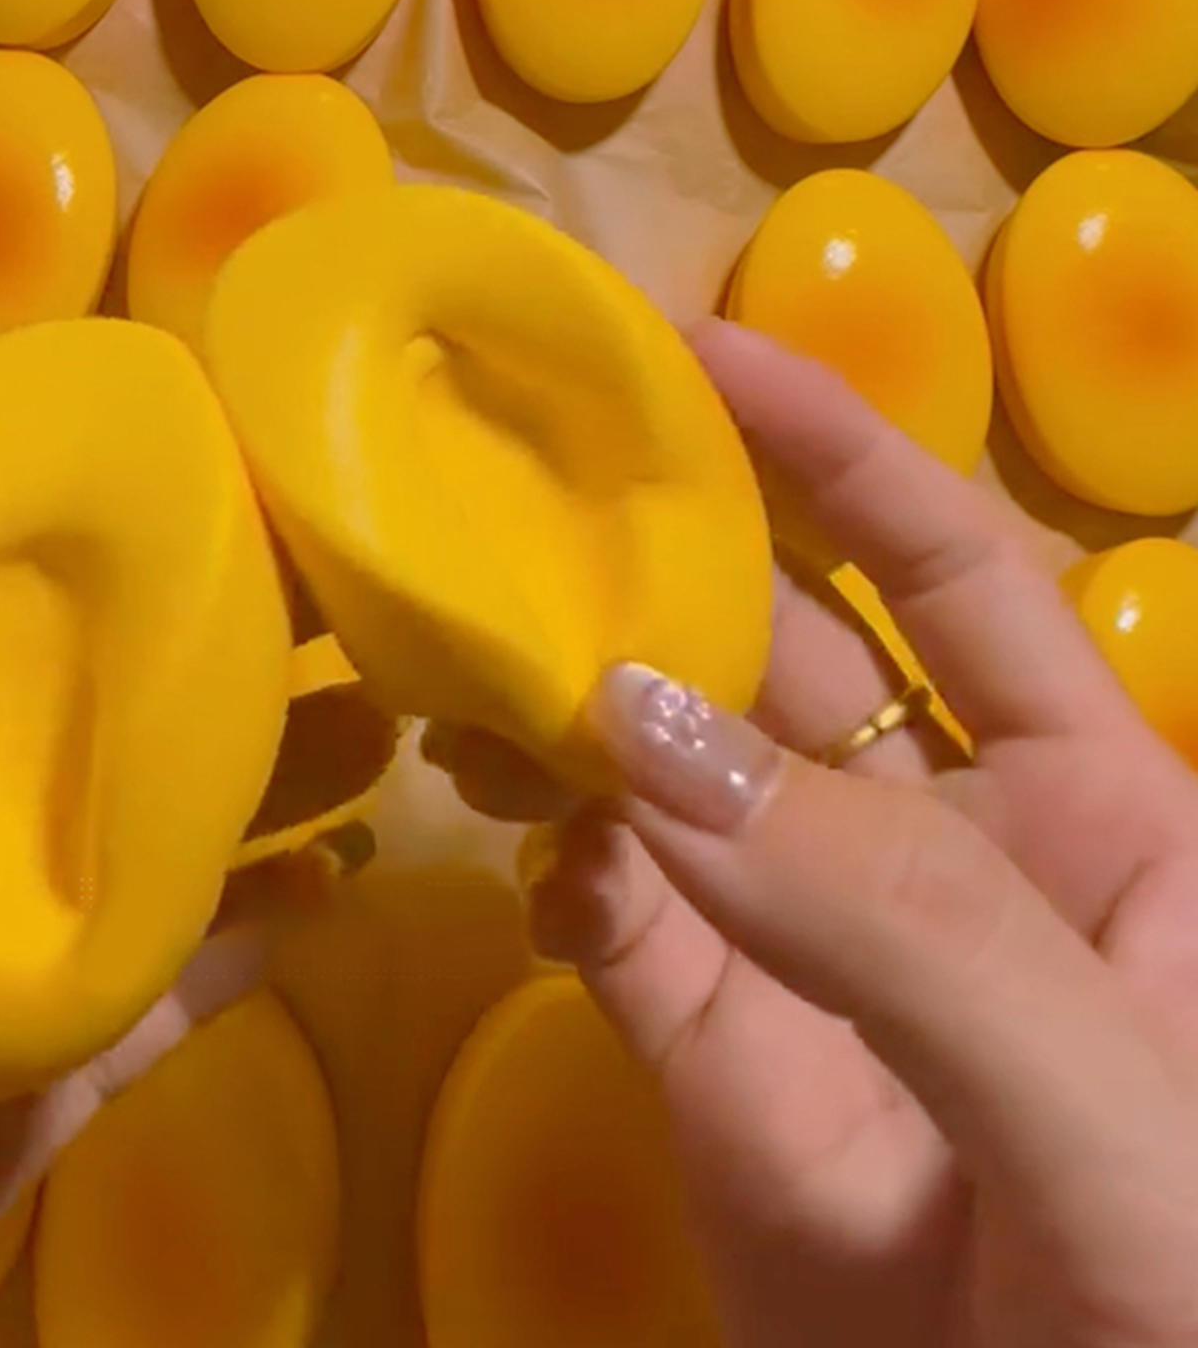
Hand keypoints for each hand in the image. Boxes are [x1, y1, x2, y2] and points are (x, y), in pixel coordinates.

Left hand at [0, 390, 261, 1347]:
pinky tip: (334, 890)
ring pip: (113, 863)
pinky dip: (237, 961)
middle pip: (39, 732)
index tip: (152, 460)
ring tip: (368, 710)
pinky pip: (136, 1025)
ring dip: (235, 792)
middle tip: (310, 581)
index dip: (21, 528)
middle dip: (170, 657)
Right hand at [436, 322, 1197, 1347]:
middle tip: (509, 497)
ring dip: (574, 716)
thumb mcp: (1111, 1104)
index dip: (835, 450)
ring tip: (477, 676)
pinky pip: (613, 929)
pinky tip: (530, 856)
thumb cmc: (1183, 1306)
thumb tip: (643, 727)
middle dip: (657, 573)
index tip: (693, 353)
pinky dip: (560, 873)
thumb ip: (903, 919)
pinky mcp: (709, 1063)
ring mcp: (808, 953)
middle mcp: (941, 851)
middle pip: (775, 660)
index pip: (952, 574)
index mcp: (1100, 811)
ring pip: (667, 783)